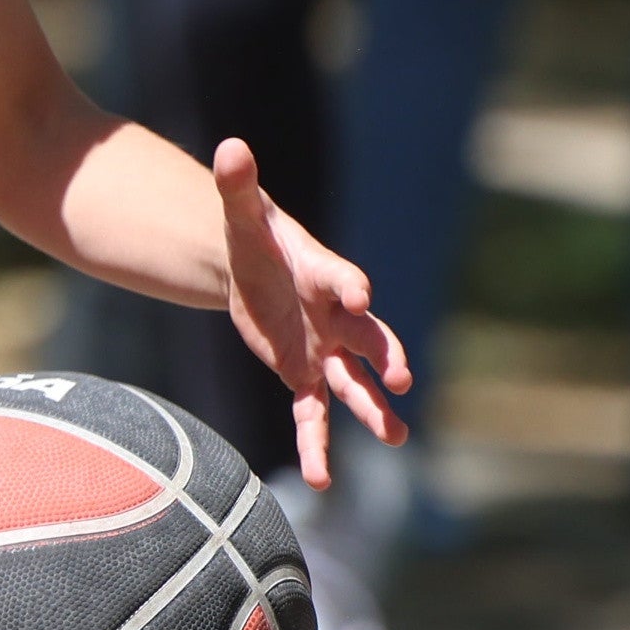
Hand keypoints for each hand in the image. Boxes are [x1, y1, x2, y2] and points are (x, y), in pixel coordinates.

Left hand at [207, 136, 404, 488]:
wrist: (252, 267)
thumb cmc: (253, 237)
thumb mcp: (240, 216)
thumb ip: (237, 186)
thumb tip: (229, 147)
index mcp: (324, 273)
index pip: (343, 279)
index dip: (350, 287)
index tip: (358, 295)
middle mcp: (335, 315)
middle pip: (367, 338)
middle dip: (384, 357)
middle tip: (400, 377)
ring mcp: (324, 349)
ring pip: (353, 384)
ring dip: (373, 410)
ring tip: (397, 438)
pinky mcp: (302, 375)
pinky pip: (312, 415)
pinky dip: (316, 446)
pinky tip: (321, 482)